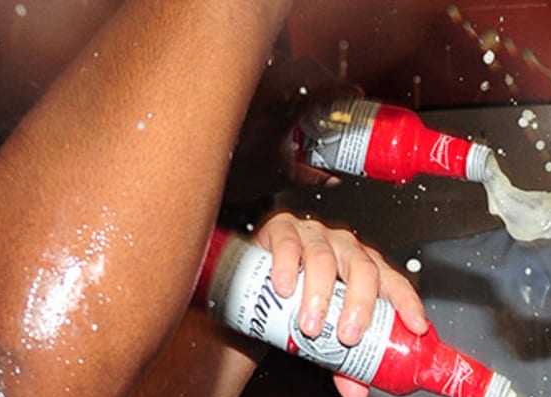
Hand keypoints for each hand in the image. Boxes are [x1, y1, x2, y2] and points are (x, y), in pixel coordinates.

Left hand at [225, 55, 360, 201]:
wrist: (196, 168)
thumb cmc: (231, 171)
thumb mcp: (281, 177)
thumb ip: (310, 177)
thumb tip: (329, 179)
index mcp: (282, 104)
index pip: (322, 83)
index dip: (343, 87)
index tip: (354, 94)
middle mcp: (265, 85)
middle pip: (306, 66)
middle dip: (325, 79)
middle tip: (335, 97)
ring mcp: (249, 82)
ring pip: (284, 63)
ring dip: (301, 75)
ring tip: (309, 97)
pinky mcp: (236, 85)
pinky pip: (264, 71)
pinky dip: (279, 78)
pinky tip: (280, 99)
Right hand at [253, 213, 427, 396]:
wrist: (264, 281)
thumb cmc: (305, 300)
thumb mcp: (328, 333)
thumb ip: (344, 364)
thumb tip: (356, 393)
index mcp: (368, 272)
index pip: (395, 284)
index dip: (408, 303)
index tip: (416, 327)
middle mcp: (346, 251)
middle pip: (363, 270)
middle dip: (359, 305)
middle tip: (348, 337)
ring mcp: (316, 238)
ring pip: (324, 260)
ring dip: (318, 296)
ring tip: (310, 327)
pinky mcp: (283, 231)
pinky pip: (288, 244)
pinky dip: (286, 267)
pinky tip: (285, 288)